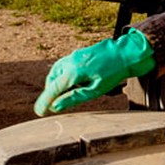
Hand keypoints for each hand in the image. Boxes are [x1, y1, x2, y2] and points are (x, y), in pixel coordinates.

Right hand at [34, 28, 154, 115]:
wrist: (126, 53)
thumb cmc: (113, 73)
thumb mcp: (95, 90)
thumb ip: (74, 98)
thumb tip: (56, 106)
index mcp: (73, 72)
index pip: (53, 89)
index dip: (44, 102)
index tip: (39, 112)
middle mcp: (70, 62)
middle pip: (52, 80)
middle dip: (50, 93)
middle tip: (51, 106)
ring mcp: (74, 56)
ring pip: (57, 72)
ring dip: (56, 84)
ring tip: (63, 96)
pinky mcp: (78, 54)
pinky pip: (64, 66)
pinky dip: (63, 76)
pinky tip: (73, 83)